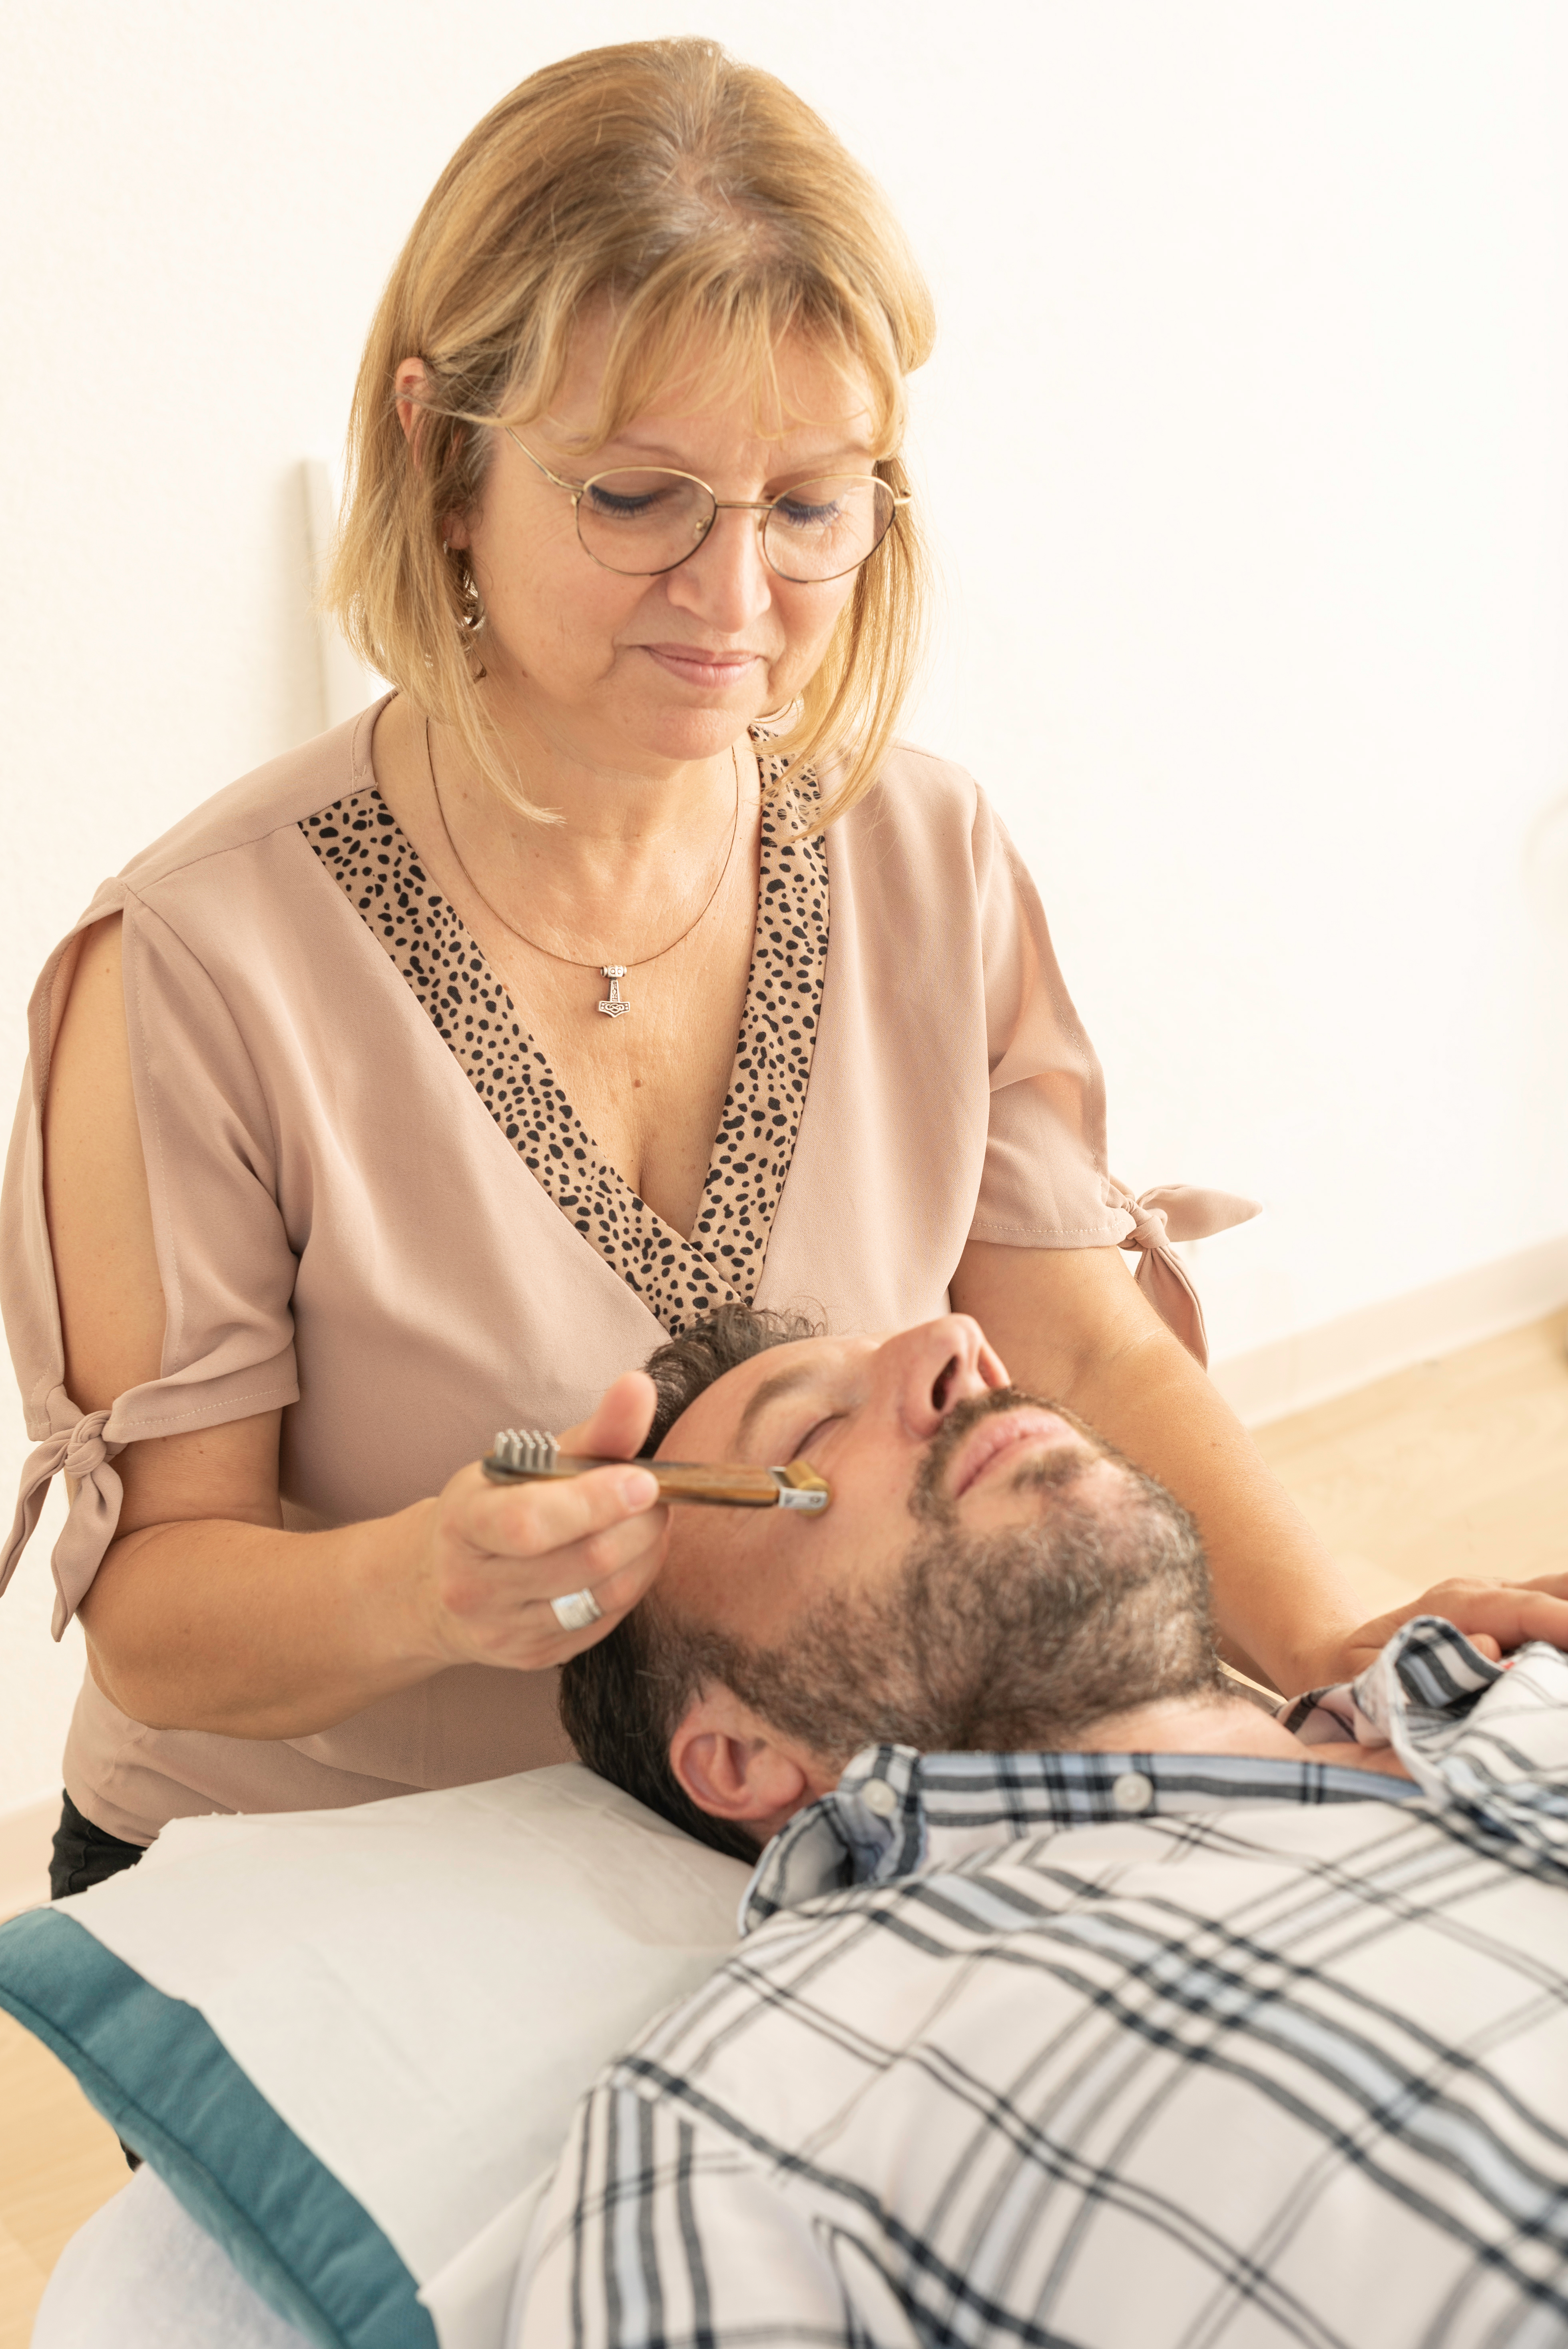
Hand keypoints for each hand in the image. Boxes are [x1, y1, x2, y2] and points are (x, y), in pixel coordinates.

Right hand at [413, 1371, 668, 1670]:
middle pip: (585, 1560)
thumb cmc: (494, 1507)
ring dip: (645, 1552)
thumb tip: (640, 1387)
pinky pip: (606, 1621)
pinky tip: (630, 1558)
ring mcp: (503, 1630)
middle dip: (639, 1522)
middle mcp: (475, 1586)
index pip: (531, 1523)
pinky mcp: (533, 1658)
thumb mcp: (529, 1461)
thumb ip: (594, 1430)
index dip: (597, 1501)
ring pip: (605, 1594)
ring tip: (647, 1521)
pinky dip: (632, 1584)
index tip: (645, 1479)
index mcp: (463, 1523)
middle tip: (654, 1494)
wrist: (438, 1585)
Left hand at [1324, 1573, 1567, 1686]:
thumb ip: (1420, 1668)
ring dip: (1567, 1622)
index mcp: (1453, 1604)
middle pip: (1558, 1590)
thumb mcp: (1371, 1676)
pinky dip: (1562, 1629)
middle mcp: (1485, 1592)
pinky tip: (1562, 1665)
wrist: (1344, 1656)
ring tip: (1567, 1678)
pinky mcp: (1519, 1616)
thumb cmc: (1358, 1675)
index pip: (1523, 1608)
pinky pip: (1558, 1608)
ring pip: (1562, 1592)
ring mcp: (1505, 1599)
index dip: (1562, 1625)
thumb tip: (1487, 1648)